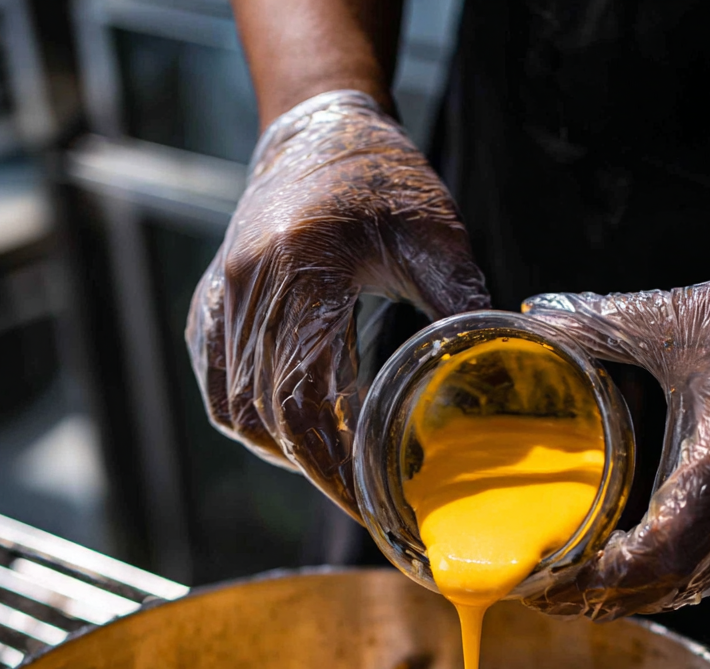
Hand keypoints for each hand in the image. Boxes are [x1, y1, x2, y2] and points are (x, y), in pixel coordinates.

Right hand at [187, 89, 487, 516]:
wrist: (318, 127)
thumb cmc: (381, 177)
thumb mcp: (436, 234)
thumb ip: (462, 300)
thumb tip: (498, 369)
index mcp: (303, 270)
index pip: (304, 398)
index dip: (332, 463)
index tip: (368, 500)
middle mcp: (249, 286)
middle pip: (266, 414)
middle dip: (314, 467)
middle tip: (361, 496)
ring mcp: (222, 296)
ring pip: (234, 407)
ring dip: (279, 448)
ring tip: (329, 465)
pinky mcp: (211, 302)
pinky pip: (216, 382)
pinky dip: (248, 419)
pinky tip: (288, 431)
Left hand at [521, 258, 709, 616]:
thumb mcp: (689, 319)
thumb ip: (606, 324)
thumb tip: (541, 318)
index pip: (652, 559)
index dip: (594, 581)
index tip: (544, 582)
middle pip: (668, 588)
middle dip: (601, 598)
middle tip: (543, 590)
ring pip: (697, 582)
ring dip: (636, 589)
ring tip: (577, 577)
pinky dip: (672, 566)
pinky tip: (640, 547)